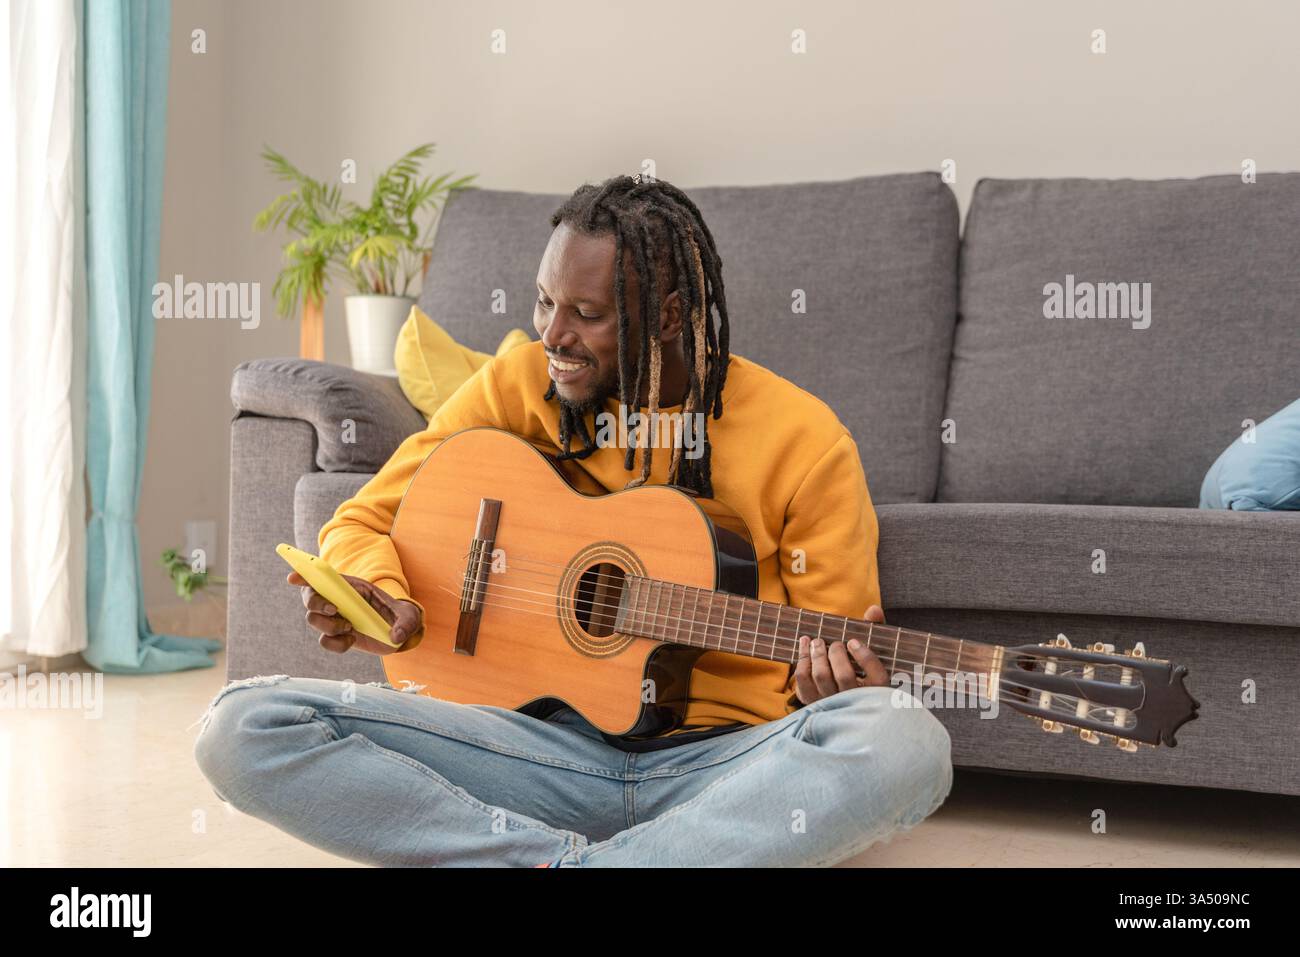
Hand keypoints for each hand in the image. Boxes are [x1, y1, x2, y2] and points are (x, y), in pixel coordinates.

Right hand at [287, 570, 423, 655]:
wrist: (399, 633)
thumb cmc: (402, 616)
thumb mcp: (410, 615)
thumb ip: (406, 623)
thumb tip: (394, 636)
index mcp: (351, 586)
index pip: (323, 576)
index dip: (305, 574)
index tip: (292, 577)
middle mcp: (338, 600)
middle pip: (310, 598)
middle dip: (316, 603)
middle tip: (335, 609)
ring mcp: (336, 618)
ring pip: (314, 620)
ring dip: (329, 625)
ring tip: (350, 628)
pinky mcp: (338, 636)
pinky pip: (325, 641)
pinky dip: (335, 643)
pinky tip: (351, 640)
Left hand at [792, 604, 889, 704]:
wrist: (840, 690)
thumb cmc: (860, 664)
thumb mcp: (872, 647)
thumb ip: (875, 627)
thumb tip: (874, 609)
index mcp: (877, 689)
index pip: (877, 676)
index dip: (864, 656)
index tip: (853, 642)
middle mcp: (854, 700)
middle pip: (844, 676)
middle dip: (836, 653)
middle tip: (835, 644)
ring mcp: (832, 702)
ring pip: (821, 676)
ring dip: (817, 654)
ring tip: (817, 642)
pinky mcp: (812, 701)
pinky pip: (803, 680)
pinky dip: (802, 659)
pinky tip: (805, 646)